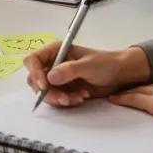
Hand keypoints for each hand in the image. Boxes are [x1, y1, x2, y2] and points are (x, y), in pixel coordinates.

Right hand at [23, 42, 150, 107]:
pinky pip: (57, 99)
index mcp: (55, 51)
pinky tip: (81, 97)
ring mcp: (58, 78)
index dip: (35, 73)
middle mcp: (53, 64)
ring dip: (59, 98)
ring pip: (46, 92)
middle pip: (36, 79)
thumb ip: (69, 70)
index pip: (33, 60)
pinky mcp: (64, 89)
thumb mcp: (88, 65)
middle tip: (64, 98)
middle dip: (48, 92)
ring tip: (78, 97)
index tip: (44, 86)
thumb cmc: (105, 63)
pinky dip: (67, 101)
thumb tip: (50, 77)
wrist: (119, 75)